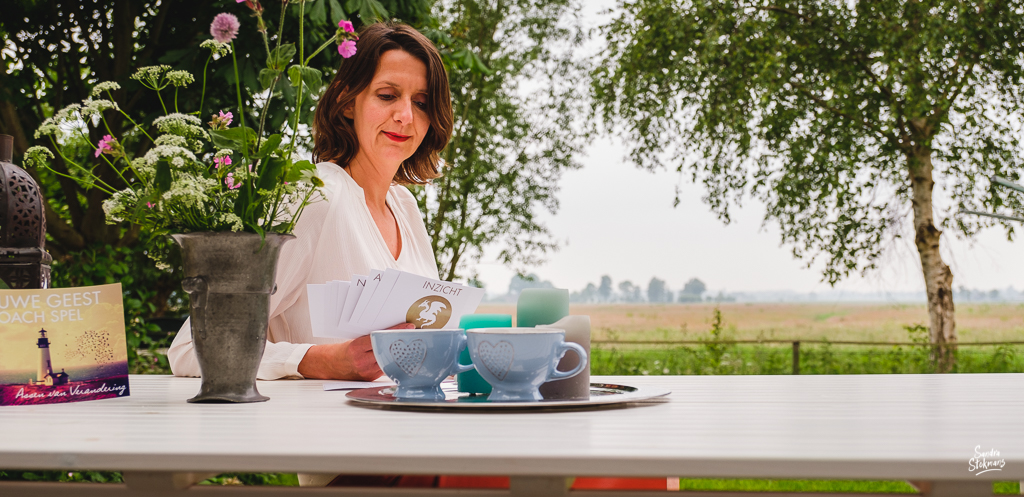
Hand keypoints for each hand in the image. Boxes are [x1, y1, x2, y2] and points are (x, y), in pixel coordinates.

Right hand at [297, 323, 414, 379]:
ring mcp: (367, 371)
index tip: (409, 327)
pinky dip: (393, 362)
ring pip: (389, 361)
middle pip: (387, 350)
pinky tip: (402, 357)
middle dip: (402, 343)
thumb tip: (391, 332)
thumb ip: (371, 339)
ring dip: (400, 354)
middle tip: (415, 336)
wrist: (328, 366)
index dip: (396, 332)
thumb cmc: (341, 350)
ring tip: (412, 345)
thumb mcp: (354, 340)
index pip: (380, 338)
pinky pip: (385, 369)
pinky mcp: (370, 378)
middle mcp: (362, 361)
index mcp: (356, 348)